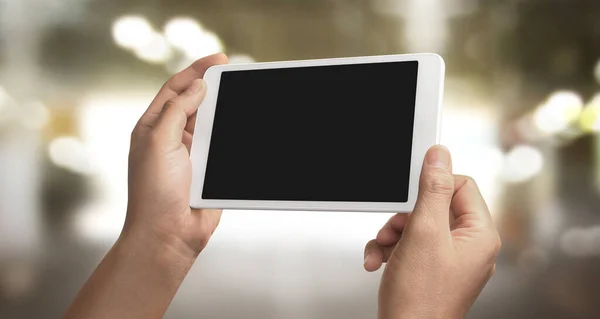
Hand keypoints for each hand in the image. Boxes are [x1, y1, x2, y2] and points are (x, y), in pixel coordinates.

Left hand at [124, 53, 227, 260]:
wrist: (168, 234)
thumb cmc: (153, 193)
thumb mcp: (158, 142)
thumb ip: (177, 110)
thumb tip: (197, 86)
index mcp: (152, 127)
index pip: (174, 89)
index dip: (194, 71)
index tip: (217, 59)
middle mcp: (172, 138)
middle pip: (195, 102)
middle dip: (213, 86)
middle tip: (234, 73)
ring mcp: (192, 154)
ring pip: (213, 123)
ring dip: (225, 111)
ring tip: (241, 96)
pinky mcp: (210, 170)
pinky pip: (224, 146)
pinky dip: (233, 135)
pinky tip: (242, 126)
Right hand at [364, 146, 500, 318]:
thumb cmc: (420, 299)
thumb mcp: (423, 233)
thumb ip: (433, 190)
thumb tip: (440, 155)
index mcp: (479, 235)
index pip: (462, 185)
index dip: (433, 185)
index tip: (411, 189)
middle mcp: (469, 246)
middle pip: (435, 205)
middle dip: (405, 216)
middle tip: (395, 229)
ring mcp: (450, 260)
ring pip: (417, 225)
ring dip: (392, 233)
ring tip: (383, 249)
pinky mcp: (431, 270)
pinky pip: (410, 245)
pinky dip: (391, 250)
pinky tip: (378, 262)